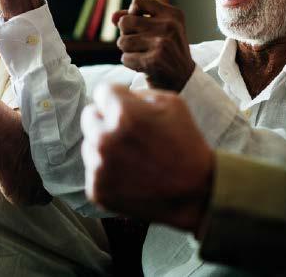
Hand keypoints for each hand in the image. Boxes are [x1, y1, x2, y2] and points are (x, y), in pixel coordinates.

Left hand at [81, 84, 213, 232]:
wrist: (196, 192)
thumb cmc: (186, 144)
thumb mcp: (172, 103)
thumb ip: (137, 93)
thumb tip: (116, 96)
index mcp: (123, 114)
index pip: (101, 92)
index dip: (116, 98)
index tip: (126, 108)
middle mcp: (105, 139)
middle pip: (89, 116)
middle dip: (105, 120)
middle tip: (128, 133)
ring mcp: (99, 167)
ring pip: (89, 145)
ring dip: (105, 147)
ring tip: (133, 157)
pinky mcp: (97, 190)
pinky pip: (94, 171)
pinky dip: (108, 172)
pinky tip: (130, 176)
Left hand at [113, 0, 194, 91]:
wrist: (183, 79)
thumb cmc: (166, 51)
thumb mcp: (157, 29)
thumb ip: (134, 19)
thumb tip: (113, 17)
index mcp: (172, 14)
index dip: (131, 12)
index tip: (139, 24)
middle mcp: (169, 26)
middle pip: (125, 22)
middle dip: (126, 34)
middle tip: (140, 44)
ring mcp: (162, 43)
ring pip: (122, 41)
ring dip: (127, 51)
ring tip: (142, 55)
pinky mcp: (154, 60)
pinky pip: (125, 58)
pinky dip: (130, 64)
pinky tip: (143, 66)